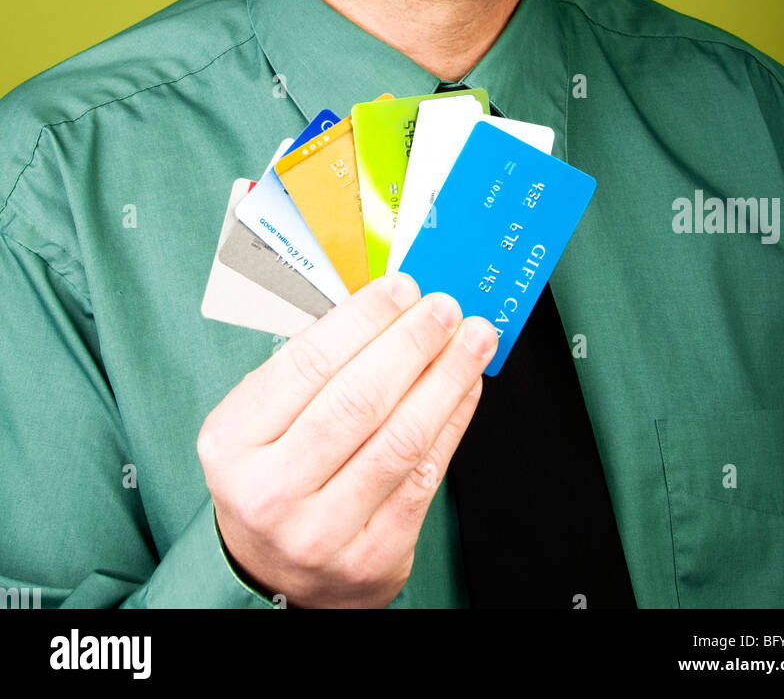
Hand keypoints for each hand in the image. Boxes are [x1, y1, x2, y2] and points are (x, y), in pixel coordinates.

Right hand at [197, 272, 496, 607]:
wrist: (273, 574)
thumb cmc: (274, 474)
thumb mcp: (263, 419)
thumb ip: (315, 366)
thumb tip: (389, 306)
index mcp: (233, 442)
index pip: (307, 363)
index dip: (364, 319)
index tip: (403, 288)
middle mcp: (270, 491)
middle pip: (358, 400)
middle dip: (412, 343)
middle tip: (445, 308)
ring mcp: (320, 531)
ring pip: (399, 439)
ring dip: (446, 378)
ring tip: (471, 340)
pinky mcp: (370, 558)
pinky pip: (423, 478)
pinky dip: (452, 422)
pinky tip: (466, 388)